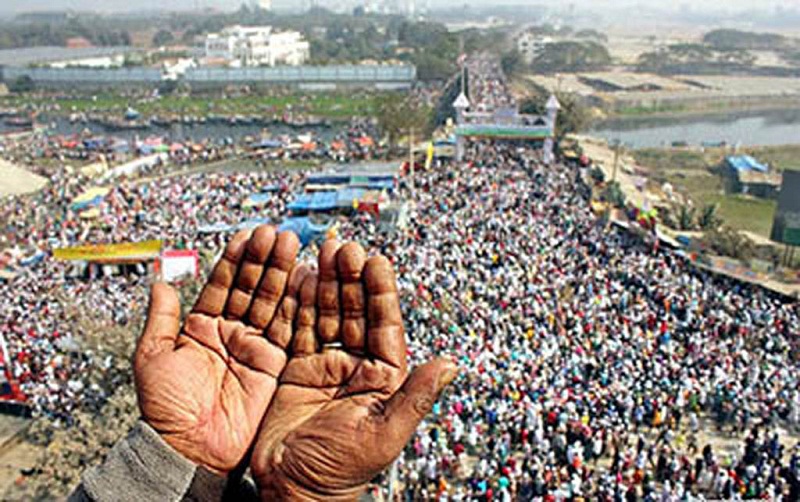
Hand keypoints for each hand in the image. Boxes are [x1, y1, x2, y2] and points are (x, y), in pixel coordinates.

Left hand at [134, 226, 305, 473]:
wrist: (191, 448)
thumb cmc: (166, 408)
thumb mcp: (153, 357)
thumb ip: (162, 318)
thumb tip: (160, 281)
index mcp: (201, 327)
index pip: (222, 284)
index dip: (235, 260)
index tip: (247, 235)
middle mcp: (230, 332)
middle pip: (251, 287)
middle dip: (263, 260)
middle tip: (275, 234)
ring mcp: (254, 347)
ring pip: (271, 302)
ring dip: (281, 273)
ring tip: (291, 245)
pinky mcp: (274, 364)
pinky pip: (287, 329)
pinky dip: (296, 305)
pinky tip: (303, 279)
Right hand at [251, 241, 457, 499]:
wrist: (289, 491)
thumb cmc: (340, 471)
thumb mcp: (383, 434)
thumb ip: (415, 396)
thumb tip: (453, 363)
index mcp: (384, 379)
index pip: (386, 326)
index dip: (381, 293)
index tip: (376, 261)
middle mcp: (357, 367)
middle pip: (356, 312)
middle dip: (351, 279)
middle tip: (343, 246)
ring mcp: (325, 365)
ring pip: (327, 314)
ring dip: (326, 283)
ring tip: (322, 251)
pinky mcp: (295, 369)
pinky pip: (297, 329)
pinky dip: (297, 304)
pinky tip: (298, 277)